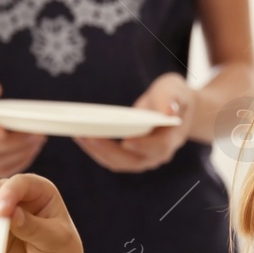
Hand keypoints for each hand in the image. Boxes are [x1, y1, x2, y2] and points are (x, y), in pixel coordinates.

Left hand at [74, 73, 193, 172]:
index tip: (126, 141)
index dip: (142, 146)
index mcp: (170, 140)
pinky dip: (95, 148)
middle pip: (131, 161)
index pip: (158, 148)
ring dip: (96, 151)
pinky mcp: (128, 157)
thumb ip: (171, 98)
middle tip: (86, 135)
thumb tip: (167, 111)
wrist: (175, 110)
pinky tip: (80, 135)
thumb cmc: (174, 97)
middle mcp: (156, 155)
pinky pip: (110, 157)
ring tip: (77, 134)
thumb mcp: (175, 89)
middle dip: (107, 150)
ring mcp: (141, 159)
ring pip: (117, 162)